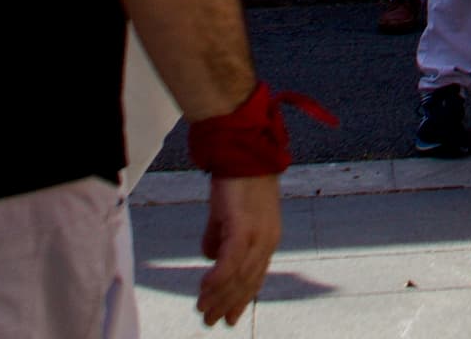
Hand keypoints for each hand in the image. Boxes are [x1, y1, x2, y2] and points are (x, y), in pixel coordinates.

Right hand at [194, 171, 281, 323]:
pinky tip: (205, 289)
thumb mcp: (228, 213)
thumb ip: (220, 236)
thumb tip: (210, 257)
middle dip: (228, 305)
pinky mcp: (244, 225)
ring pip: (239, 276)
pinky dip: (218, 278)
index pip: (256, 277)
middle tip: (210, 323)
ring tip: (203, 312)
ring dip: (219, 297)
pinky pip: (232, 261)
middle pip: (248, 281)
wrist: (242, 149)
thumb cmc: (237, 178)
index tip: (230, 318)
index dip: (242, 299)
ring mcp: (258, 233)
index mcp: (268, 237)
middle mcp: (267, 239)